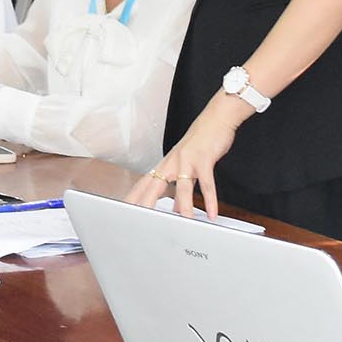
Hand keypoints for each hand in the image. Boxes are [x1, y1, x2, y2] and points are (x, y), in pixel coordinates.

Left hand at [125, 97, 247, 217]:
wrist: (215, 119)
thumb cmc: (200, 141)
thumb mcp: (185, 165)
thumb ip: (180, 188)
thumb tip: (176, 207)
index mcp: (166, 164)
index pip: (144, 183)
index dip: (134, 197)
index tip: (125, 210)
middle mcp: (172, 163)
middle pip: (154, 185)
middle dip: (146, 203)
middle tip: (142, 221)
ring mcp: (187, 161)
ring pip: (183, 187)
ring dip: (184, 206)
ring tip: (185, 222)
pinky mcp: (203, 160)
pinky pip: (206, 183)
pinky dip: (210, 199)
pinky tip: (211, 212)